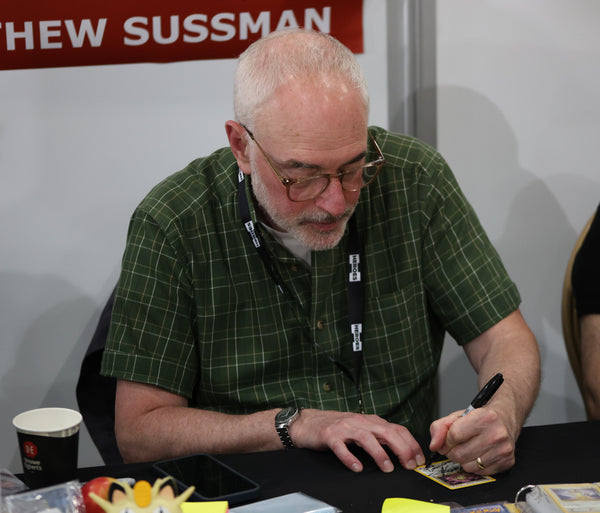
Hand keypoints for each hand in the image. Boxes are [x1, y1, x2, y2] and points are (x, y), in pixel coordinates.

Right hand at [289, 409, 424, 472]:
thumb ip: (379, 436)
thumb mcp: (362, 429)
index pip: (396, 429)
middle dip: (401, 449)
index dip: (410, 444)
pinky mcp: (330, 436)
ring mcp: (344, 428)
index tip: (419, 459)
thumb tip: (403, 450)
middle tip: (409, 465)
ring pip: (366, 438)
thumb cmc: (337, 428)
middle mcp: (360, 422)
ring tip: (387, 468)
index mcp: (370, 421)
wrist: (308, 422)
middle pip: (385, 432)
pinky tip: (357, 467)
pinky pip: (341, 447)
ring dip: (379, 453)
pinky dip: (350, 458)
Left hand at [429, 407, 515, 474]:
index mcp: (483, 417)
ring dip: (463, 461)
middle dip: (452, 452)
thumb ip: (439, 428)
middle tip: (455, 447)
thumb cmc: (479, 419)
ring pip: (469, 466)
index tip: (447, 441)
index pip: (454, 435)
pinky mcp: (507, 462)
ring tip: (467, 450)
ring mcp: (503, 449)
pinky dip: (475, 466)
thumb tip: (434, 446)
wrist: (504, 420)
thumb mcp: (456, 417)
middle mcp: (496, 433)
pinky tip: (478, 455)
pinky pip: (481, 473)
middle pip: (460, 454)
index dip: (446, 441)